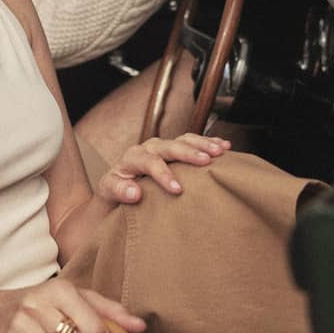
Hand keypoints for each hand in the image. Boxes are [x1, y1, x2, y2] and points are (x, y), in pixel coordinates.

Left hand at [98, 132, 228, 204]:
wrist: (119, 185)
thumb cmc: (115, 190)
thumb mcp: (109, 191)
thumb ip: (118, 191)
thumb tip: (135, 193)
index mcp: (132, 157)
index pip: (148, 162)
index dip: (163, 174)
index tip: (177, 189)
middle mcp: (149, 148)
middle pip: (170, 146)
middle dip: (189, 152)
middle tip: (207, 160)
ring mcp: (164, 146)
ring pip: (184, 139)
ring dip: (203, 144)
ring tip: (220, 151)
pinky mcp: (176, 149)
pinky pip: (193, 141)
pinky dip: (209, 142)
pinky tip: (224, 146)